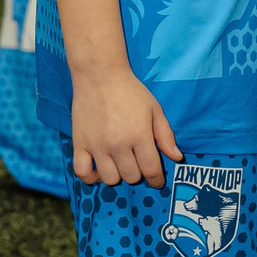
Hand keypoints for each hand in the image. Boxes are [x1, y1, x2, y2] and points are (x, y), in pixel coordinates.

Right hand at [71, 66, 180, 188]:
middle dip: (138, 174)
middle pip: (131, 176)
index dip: (157, 180)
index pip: (150, 170)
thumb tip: (177, 158)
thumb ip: (165, 135)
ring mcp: (97, 146)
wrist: (99, 75)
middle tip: (137, 163)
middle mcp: (118, 145)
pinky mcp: (79, 143)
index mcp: (139, 136)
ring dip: (118, 175)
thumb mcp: (154, 109)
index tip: (157, 181)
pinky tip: (98, 170)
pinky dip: (90, 177)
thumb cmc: (131, 91)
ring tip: (120, 164)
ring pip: (110, 179)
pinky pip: (82, 172)